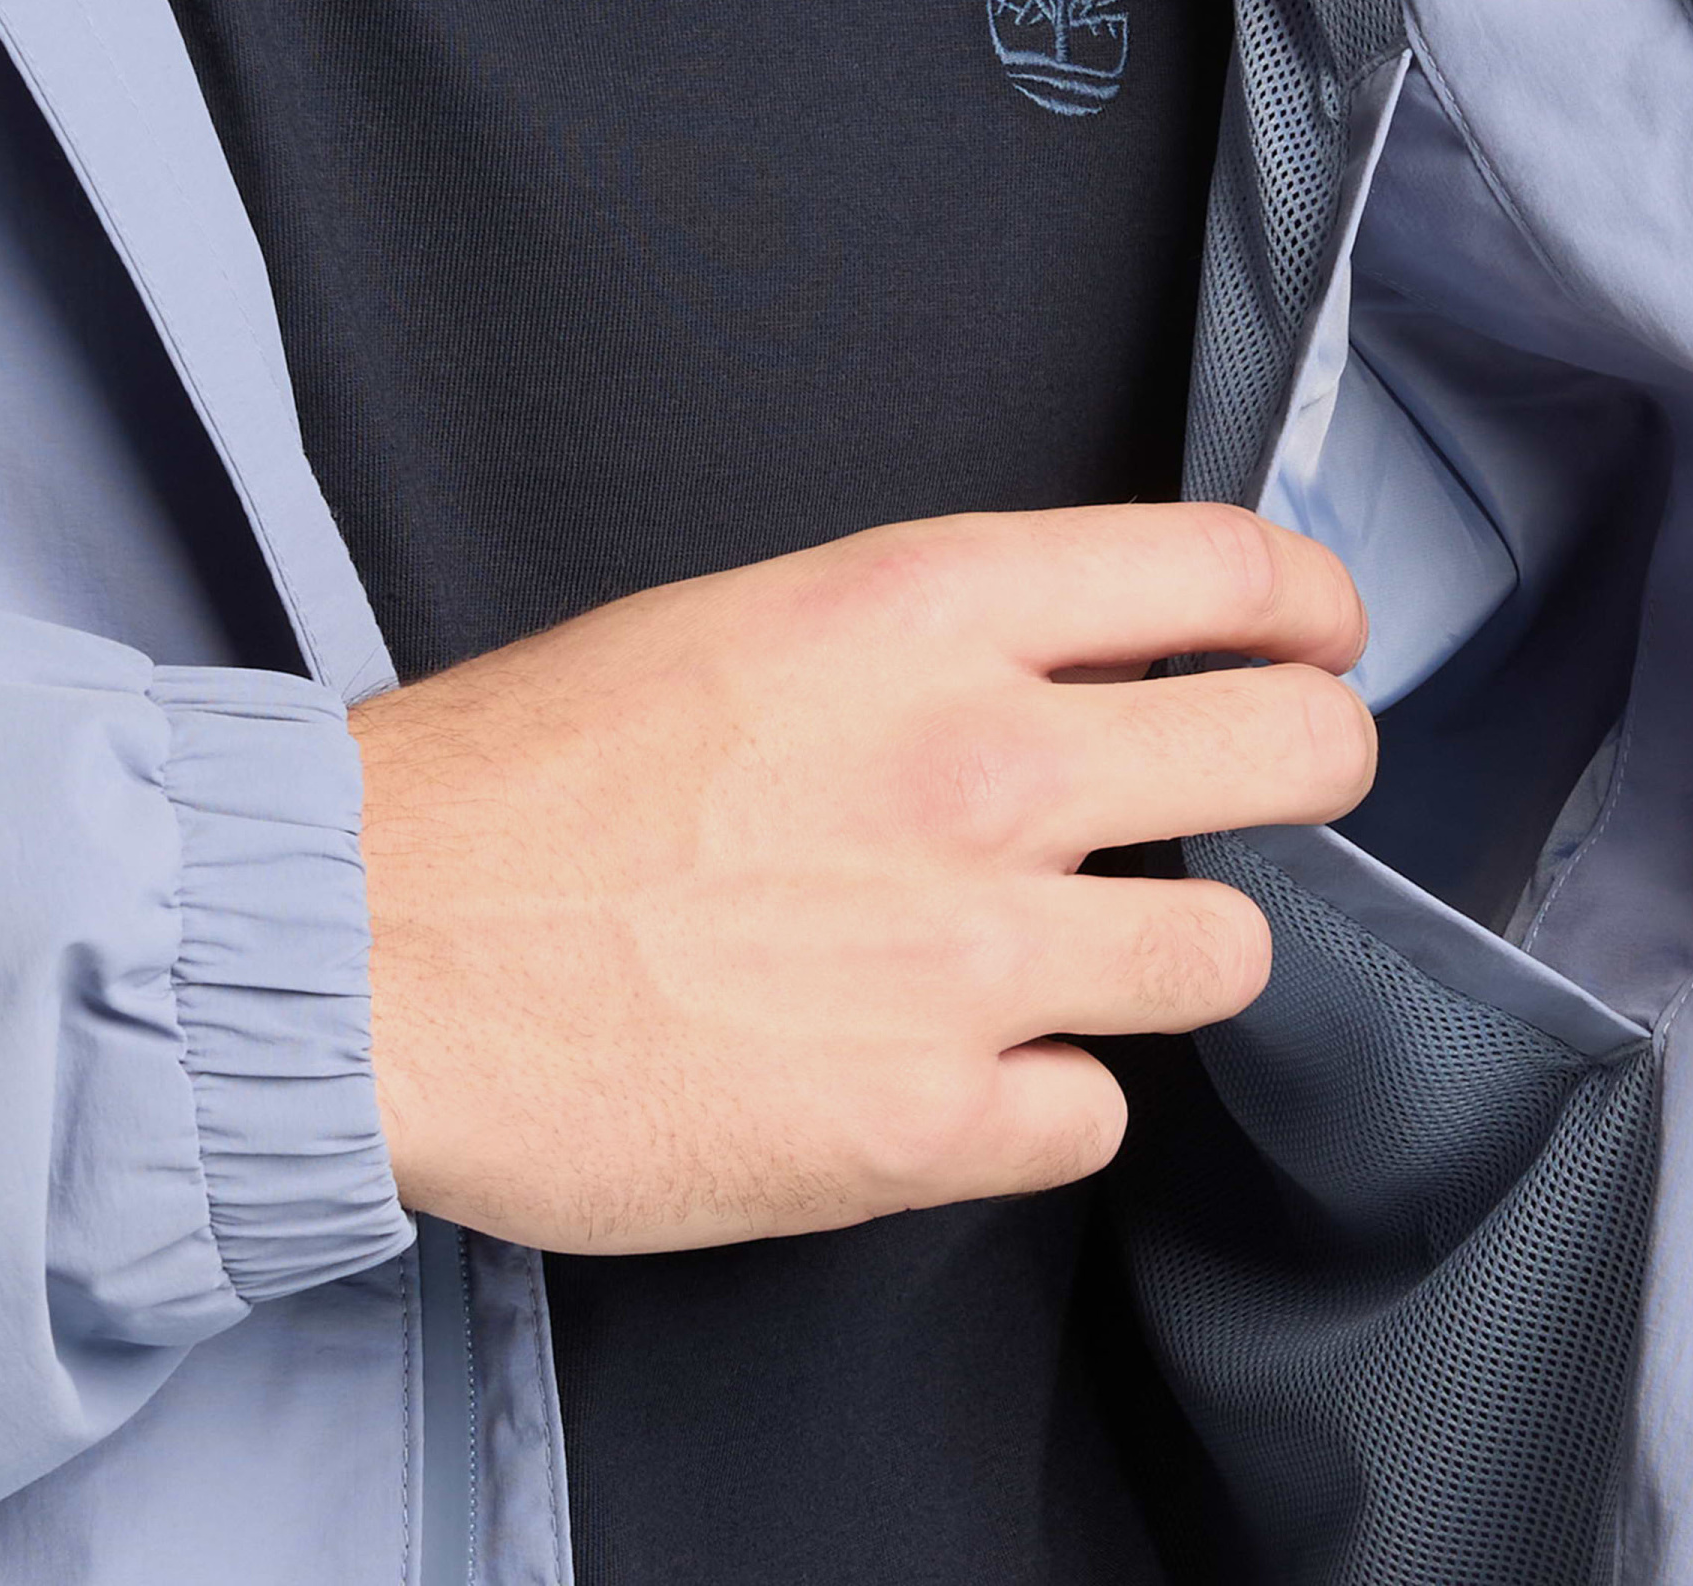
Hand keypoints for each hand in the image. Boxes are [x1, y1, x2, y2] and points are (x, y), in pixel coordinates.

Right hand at [349, 502, 1371, 1255]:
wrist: (373, 949)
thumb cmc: (531, 772)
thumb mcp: (751, 620)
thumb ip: (936, 636)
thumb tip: (1081, 664)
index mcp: (927, 609)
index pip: (1231, 570)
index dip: (1313, 605)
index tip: (1319, 638)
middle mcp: (982, 766)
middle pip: (1301, 750)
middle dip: (1317, 761)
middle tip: (1274, 781)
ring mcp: (971, 955)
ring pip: (1233, 955)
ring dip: (1171, 953)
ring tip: (1074, 952)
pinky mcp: (929, 1122)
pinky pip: (1097, 1111)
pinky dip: (1043, 1094)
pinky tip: (955, 1065)